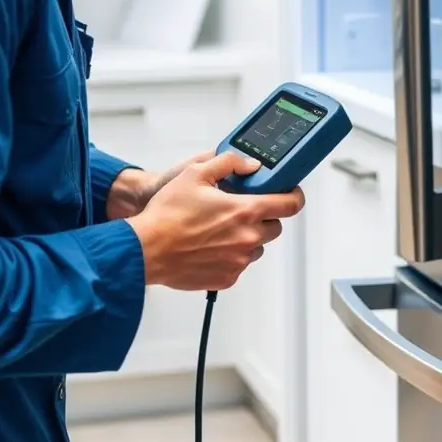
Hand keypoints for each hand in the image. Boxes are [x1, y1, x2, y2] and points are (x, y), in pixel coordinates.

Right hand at [126, 151, 304, 291]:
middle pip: (275, 227)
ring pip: (257, 247)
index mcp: (245, 211)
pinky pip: (239, 264)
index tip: (291, 193)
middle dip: (263, 216)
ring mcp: (238, 261)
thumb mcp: (195, 173)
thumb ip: (228, 163)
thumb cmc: (167, 214)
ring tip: (219, 228)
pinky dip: (230, 254)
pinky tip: (209, 245)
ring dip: (246, 236)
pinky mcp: (227, 278)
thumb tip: (250, 165)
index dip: (294, 195)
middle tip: (241, 208)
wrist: (146, 249)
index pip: (289, 204)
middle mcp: (247, 239)